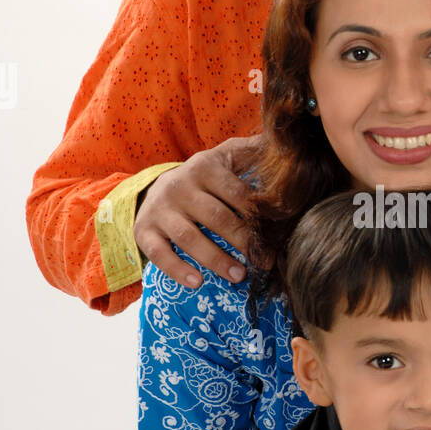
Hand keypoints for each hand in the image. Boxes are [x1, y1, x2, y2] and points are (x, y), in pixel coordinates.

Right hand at [134, 136, 262, 286]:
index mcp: (204, 167)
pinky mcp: (144, 231)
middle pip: (216, 216)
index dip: (258, 215)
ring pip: (189, 237)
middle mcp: (180, 186)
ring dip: (216, 259)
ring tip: (239, 276)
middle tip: (264, 261)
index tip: (276, 234)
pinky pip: (158, 253)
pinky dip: (177, 269)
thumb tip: (285, 147)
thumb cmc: (203, 178)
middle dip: (242, 240)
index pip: (236, 192)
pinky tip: (197, 282)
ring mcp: (161, 210)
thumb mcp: (224, 158)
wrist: (155, 189)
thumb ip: (251, 152)